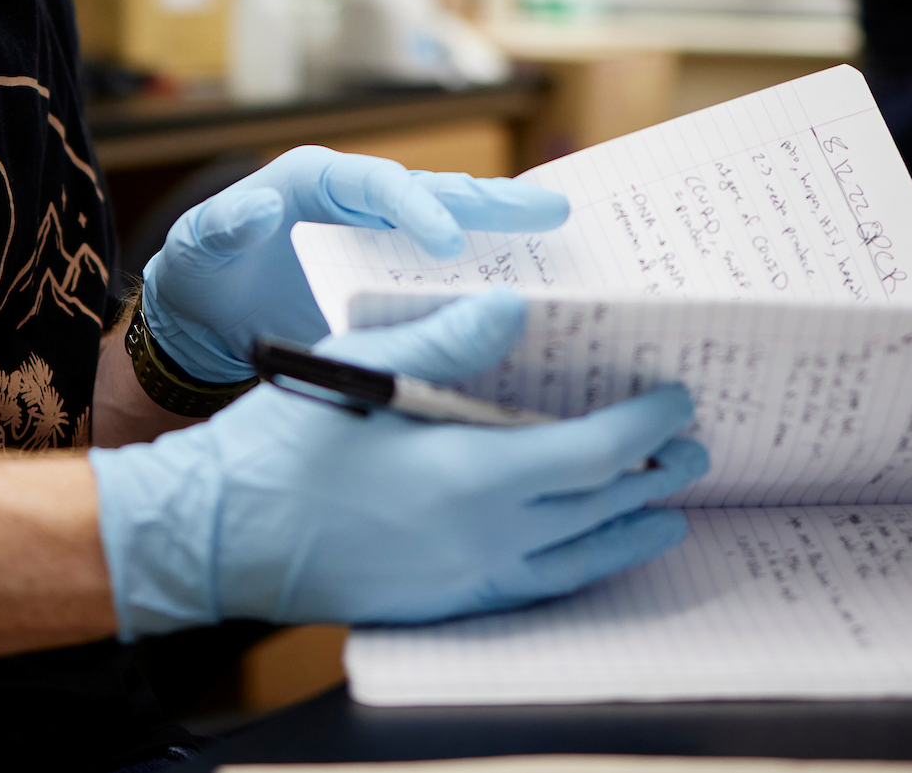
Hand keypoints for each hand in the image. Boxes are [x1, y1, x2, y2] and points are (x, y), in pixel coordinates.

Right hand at [90, 291, 707, 635]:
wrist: (217, 537)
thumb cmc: (282, 445)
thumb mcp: (361, 371)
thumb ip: (446, 341)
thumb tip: (517, 308)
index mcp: (469, 474)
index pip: (590, 453)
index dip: (644, 427)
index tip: (675, 401)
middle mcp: (481, 536)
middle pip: (596, 509)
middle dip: (652, 476)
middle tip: (694, 451)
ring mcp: (463, 578)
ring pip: (574, 560)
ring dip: (629, 532)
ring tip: (668, 513)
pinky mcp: (441, 603)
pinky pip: (534, 590)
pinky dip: (577, 570)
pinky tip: (587, 557)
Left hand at [140, 145, 569, 383]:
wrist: (203, 320)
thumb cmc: (200, 276)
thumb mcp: (198, 251)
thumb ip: (222, 228)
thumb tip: (257, 207)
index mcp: (319, 182)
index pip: (379, 186)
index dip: (416, 208)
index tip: (446, 243)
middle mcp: (360, 199)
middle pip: (434, 191)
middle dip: (490, 202)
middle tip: (553, 210)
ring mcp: (381, 237)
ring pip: (453, 223)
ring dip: (505, 229)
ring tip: (566, 229)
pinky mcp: (391, 275)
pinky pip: (447, 268)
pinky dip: (488, 271)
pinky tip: (536, 286)